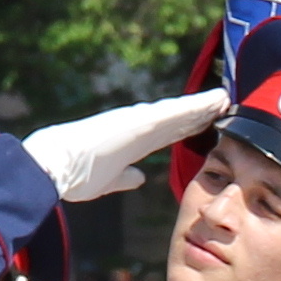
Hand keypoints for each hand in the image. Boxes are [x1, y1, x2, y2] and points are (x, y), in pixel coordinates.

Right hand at [24, 90, 232, 206]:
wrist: (52, 166)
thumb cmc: (74, 175)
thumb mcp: (108, 181)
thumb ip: (125, 178)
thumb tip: (140, 178)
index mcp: (132, 142)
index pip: (169, 133)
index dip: (190, 127)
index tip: (210, 122)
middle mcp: (137, 127)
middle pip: (178, 119)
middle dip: (203, 112)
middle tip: (227, 103)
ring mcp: (137, 121)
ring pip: (179, 112)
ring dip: (204, 105)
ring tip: (226, 98)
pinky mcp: (137, 121)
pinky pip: (173, 113)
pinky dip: (195, 107)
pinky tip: (214, 102)